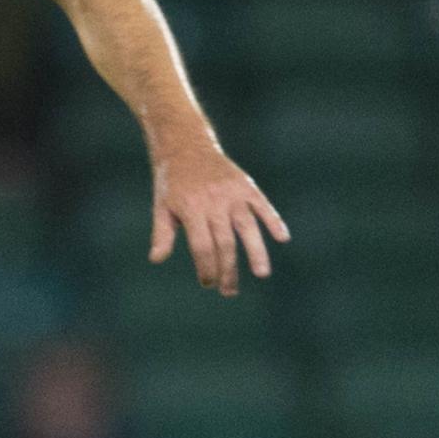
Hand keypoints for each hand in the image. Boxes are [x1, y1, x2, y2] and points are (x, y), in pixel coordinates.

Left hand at [150, 143, 288, 295]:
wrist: (186, 147)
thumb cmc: (172, 183)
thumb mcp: (161, 207)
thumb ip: (162, 233)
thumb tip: (156, 260)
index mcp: (191, 209)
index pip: (202, 246)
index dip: (206, 267)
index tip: (208, 283)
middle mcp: (214, 203)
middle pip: (224, 242)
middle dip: (227, 269)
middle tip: (229, 290)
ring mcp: (233, 194)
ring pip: (248, 227)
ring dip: (256, 252)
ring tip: (261, 273)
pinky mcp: (246, 186)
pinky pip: (263, 206)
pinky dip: (274, 220)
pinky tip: (283, 238)